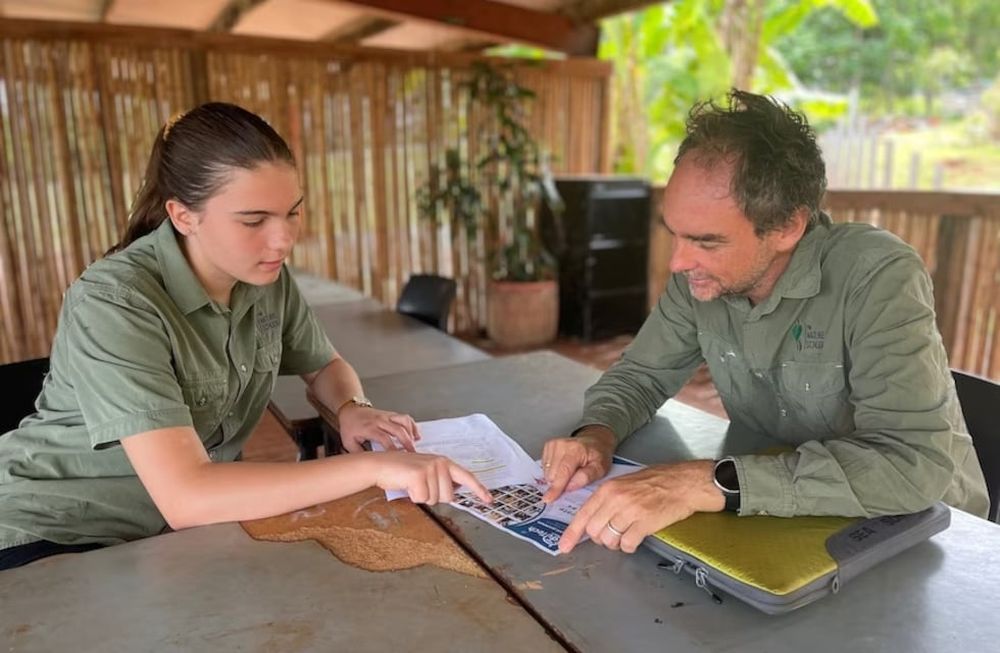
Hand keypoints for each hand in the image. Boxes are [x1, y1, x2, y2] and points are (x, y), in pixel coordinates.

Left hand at [338, 406, 420, 452]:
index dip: (392, 449)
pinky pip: (405, 417)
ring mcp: (386, 416)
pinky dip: (412, 425)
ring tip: (415, 444)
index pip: (384, 439)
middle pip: (397, 430)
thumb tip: (370, 464)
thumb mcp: (349, 442)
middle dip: (407, 442)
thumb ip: (360, 453)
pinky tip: (415, 434)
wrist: (350, 411)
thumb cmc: (350, 426)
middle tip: (412, 453)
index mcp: (369, 428)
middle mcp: (379, 420)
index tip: (398, 459)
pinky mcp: (391, 414)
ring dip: (411, 433)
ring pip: (403, 421)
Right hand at [371, 451, 492, 504]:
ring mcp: (430, 468)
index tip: (489, 500)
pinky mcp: (419, 475)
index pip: (466, 477)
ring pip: (434, 499)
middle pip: (448, 496)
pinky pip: (422, 499)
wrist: (380, 465)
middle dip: (433, 496)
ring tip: (412, 484)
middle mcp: (440, 463)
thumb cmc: (401, 471)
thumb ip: (441, 480)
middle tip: (419, 486)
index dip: (478, 490)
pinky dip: (412, 497)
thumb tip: (454, 493)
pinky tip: (406, 485)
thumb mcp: (426, 472)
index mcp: (444, 462)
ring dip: (422, 496)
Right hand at [541, 426, 615, 502]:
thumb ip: (586, 477)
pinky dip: (553, 471)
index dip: (556, 487)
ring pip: (547, 472)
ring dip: (557, 477)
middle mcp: (562, 445)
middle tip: (573, 479)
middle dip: (560, 483)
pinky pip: (545, 467)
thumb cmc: (597, 455)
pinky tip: (563, 467)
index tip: (549, 498)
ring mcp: (553, 444)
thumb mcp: (600, 468)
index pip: (563, 471)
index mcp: (576, 450)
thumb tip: (570, 486)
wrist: (594, 441)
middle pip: (552, 474)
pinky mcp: (548, 446)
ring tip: (570, 472)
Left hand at [558, 460, 723, 554]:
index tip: (564, 546)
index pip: (583, 515)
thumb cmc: (656, 481)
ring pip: (609, 540)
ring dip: (616, 543)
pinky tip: (637, 538)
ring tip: (627, 534)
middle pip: (594, 531)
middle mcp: (615, 500)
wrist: (682, 483)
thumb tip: (593, 519)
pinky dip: (630, 546)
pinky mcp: (645, 524)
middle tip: (612, 534)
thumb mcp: (624, 483)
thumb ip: (607, 499)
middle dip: (600, 538)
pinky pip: (628, 544)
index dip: (571, 533)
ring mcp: (630, 512)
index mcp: (608, 489)